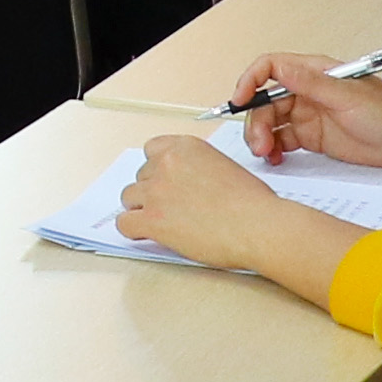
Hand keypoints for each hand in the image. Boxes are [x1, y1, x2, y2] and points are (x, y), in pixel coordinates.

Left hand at [115, 131, 286, 257]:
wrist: (257, 225)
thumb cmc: (252, 203)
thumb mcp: (225, 168)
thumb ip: (198, 169)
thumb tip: (188, 185)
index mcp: (186, 147)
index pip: (152, 149)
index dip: (157, 168)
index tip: (164, 180)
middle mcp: (166, 164)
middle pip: (141, 175)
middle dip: (152, 190)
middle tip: (170, 206)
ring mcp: (156, 191)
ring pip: (128, 197)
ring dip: (141, 208)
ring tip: (160, 221)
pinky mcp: (151, 219)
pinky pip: (124, 223)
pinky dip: (133, 230)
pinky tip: (146, 234)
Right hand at [222, 54, 381, 167]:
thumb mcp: (348, 96)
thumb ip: (312, 83)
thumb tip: (279, 69)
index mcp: (314, 73)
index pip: (270, 68)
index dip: (250, 81)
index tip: (240, 100)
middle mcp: (307, 91)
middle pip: (265, 101)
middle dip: (256, 121)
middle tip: (259, 145)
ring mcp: (308, 114)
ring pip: (271, 122)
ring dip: (261, 137)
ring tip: (267, 154)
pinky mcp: (312, 137)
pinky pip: (282, 140)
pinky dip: (273, 150)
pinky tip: (276, 159)